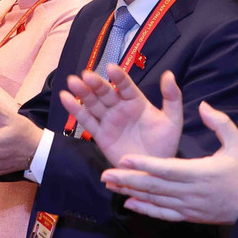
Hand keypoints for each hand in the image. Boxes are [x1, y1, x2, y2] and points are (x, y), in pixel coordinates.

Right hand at [59, 65, 181, 165]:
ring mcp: (108, 121)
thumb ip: (172, 97)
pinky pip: (87, 121)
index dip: (118, 77)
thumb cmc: (165, 144)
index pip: (125, 86)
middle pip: (105, 93)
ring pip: (93, 104)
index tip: (111, 68)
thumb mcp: (173, 120)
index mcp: (136, 102)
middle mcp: (120, 108)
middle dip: (95, 83)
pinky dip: (75, 110)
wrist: (154, 170)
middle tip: (85, 75)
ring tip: (72, 82)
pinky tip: (65, 98)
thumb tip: (168, 74)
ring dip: (82, 92)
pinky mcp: (100, 135)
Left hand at [101, 102, 237, 223]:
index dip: (145, 164)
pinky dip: (144, 210)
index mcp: (201, 173)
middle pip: (154, 187)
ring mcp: (188, 207)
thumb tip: (204, 105)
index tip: (125, 158)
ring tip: (110, 185)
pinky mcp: (188, 216)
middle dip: (127, 180)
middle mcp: (190, 192)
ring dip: (130, 193)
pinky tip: (128, 204)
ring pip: (154, 200)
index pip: (167, 169)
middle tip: (104, 174)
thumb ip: (220, 123)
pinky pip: (162, 214)